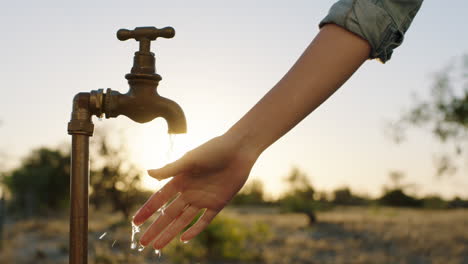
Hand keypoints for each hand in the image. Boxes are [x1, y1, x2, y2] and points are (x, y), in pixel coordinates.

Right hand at [133, 134, 258, 249]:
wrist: (239, 150)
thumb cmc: (214, 150)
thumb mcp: (190, 159)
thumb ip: (170, 169)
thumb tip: (148, 173)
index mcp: (180, 180)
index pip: (159, 199)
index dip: (147, 211)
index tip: (135, 222)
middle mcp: (189, 192)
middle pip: (169, 215)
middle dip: (156, 228)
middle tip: (143, 243)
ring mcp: (203, 199)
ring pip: (183, 221)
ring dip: (170, 233)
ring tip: (157, 246)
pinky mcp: (217, 204)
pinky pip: (204, 221)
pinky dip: (194, 230)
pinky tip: (183, 239)